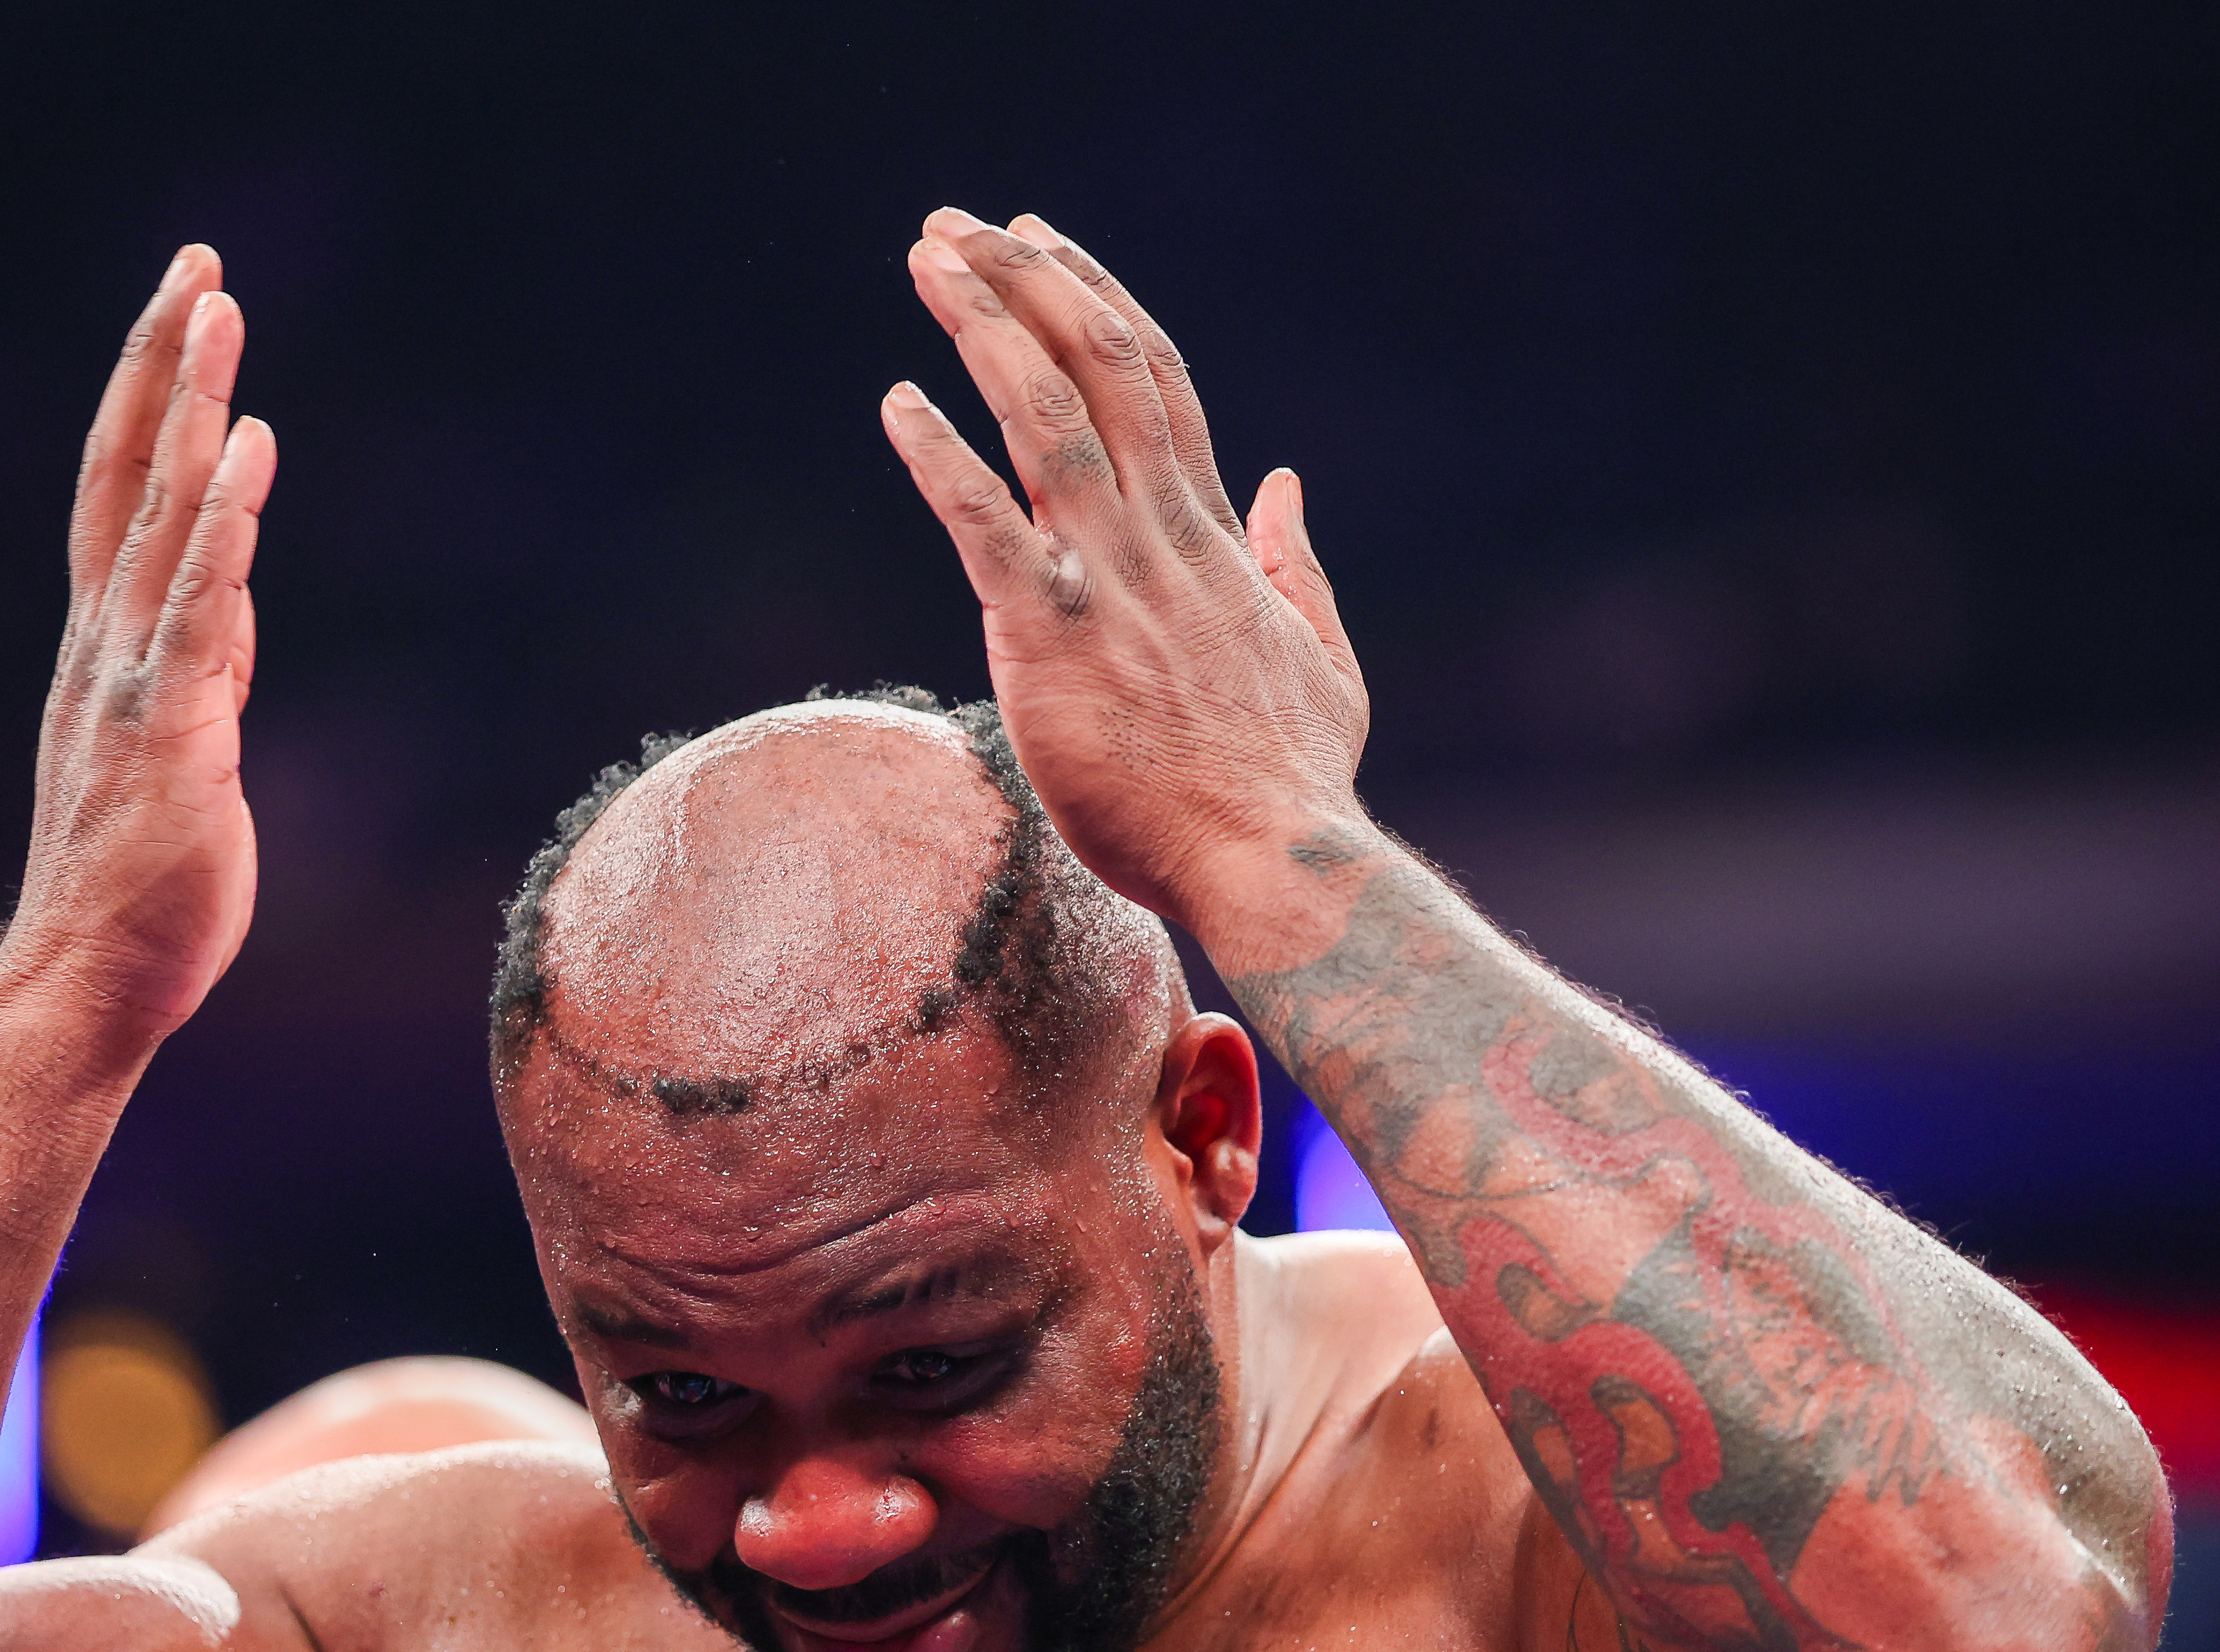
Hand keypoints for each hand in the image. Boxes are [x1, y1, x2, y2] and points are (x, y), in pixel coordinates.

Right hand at [4, 244, 275, 1029]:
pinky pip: (198, 607)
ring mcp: (131, 681)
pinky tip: (247, 450)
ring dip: (191, 411)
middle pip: (128, 474)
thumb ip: (200, 667)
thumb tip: (231, 604)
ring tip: (220, 314)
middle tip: (197, 266)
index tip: (181, 310)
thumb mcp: (182, 744)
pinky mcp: (174, 730)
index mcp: (104, 646)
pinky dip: (222, 525)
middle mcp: (104, 643)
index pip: (118, 493)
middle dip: (162, 363)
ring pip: (160, 518)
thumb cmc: (140, 877)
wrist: (92, 977)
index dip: (147, 397)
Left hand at [881, 209, 1367, 923]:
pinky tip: (896, 404)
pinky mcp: (1054, 638)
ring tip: (925, 261)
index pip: (1157, 382)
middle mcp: (1160, 536)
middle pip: (1098, 367)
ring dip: (982, 328)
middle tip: (954, 225)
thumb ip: (1295, 566)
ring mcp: (1110, 580)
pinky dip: (940, 457)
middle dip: (1024, 282)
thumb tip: (1283, 484)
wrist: (1273, 859)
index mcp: (1212, 538)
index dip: (1096, 300)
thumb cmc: (1289, 781)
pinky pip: (985, 526)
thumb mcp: (1323, 656)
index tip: (1043, 246)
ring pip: (1045, 417)